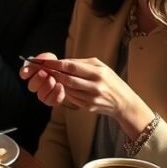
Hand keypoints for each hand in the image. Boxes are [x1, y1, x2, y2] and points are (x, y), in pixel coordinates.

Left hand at [19, 55, 154, 134]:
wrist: (123, 102)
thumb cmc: (111, 81)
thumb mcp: (102, 67)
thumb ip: (82, 63)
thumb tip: (62, 61)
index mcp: (98, 73)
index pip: (72, 67)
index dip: (56, 64)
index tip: (44, 61)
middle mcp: (95, 86)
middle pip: (67, 79)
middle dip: (53, 73)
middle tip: (43, 69)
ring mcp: (91, 98)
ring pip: (67, 89)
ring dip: (58, 83)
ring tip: (52, 77)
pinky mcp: (88, 107)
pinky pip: (71, 97)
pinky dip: (65, 91)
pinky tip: (64, 87)